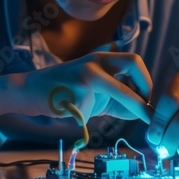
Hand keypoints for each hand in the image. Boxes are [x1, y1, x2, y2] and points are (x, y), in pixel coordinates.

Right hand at [17, 51, 153, 122]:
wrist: (30, 91)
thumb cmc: (65, 92)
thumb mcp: (93, 90)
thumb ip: (117, 98)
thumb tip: (142, 112)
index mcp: (101, 59)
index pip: (135, 62)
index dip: (145, 81)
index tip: (145, 99)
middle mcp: (96, 63)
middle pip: (134, 64)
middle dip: (147, 87)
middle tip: (148, 106)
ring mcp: (86, 77)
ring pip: (121, 94)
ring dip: (135, 108)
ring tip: (140, 120)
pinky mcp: (77, 94)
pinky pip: (94, 113)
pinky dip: (88, 117)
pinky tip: (71, 110)